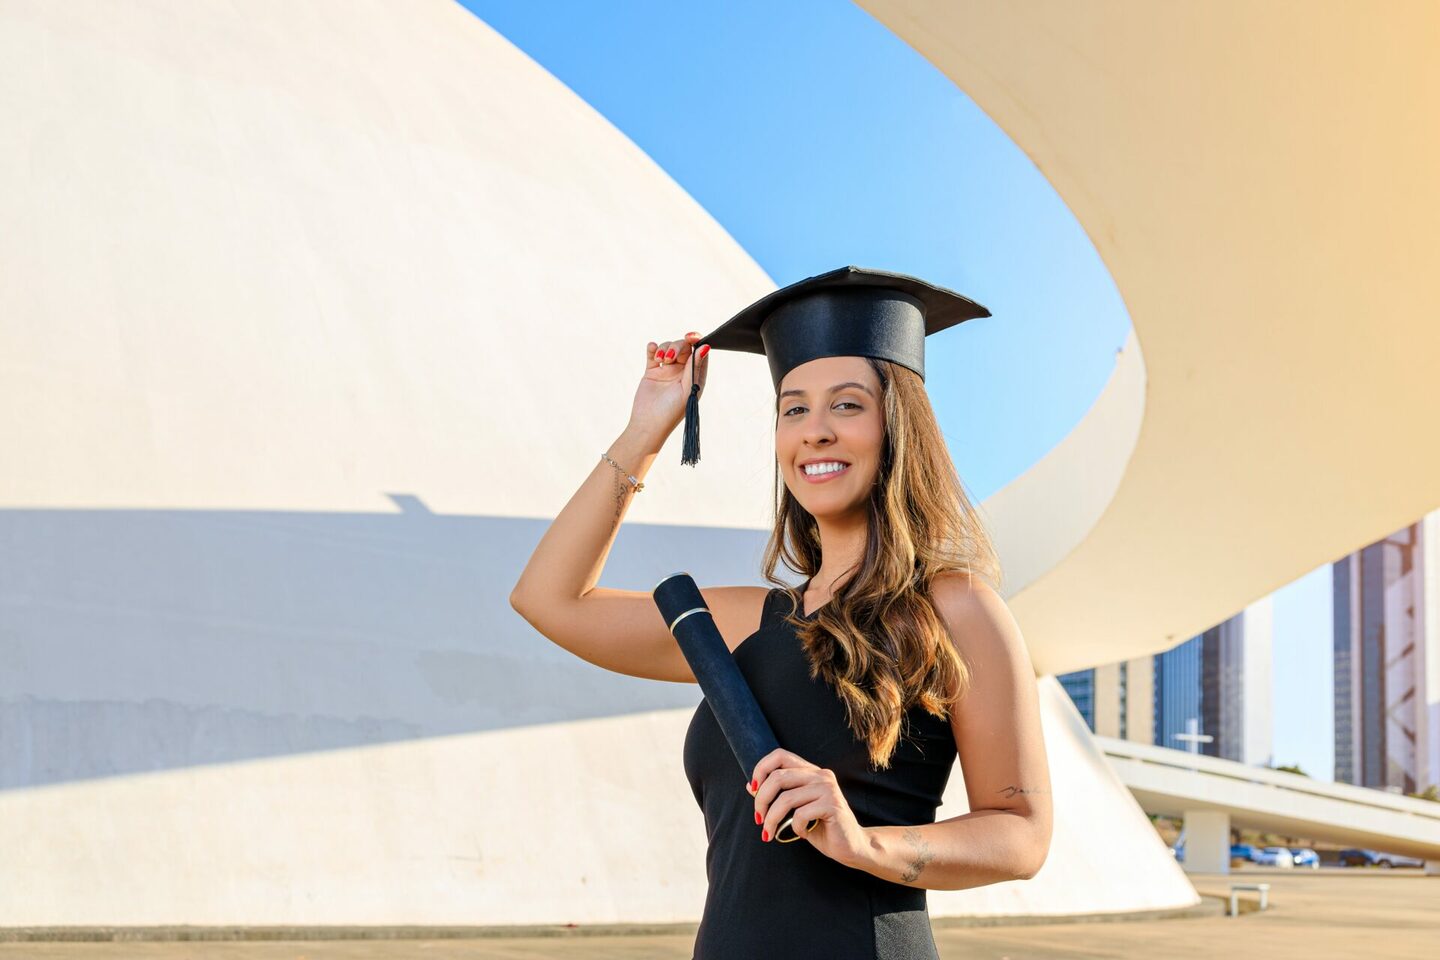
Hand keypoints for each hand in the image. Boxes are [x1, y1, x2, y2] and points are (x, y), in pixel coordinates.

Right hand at [628, 332, 709, 440]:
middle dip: (677, 347)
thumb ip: (695, 368)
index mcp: (695, 377)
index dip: (697, 342)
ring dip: (664, 348)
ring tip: (660, 360)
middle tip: (670, 356)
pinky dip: (652, 348)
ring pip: (668, 348)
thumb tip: (705, 347)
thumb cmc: (671, 412)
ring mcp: (666, 371)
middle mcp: (682, 373)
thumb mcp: (687, 389)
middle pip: (683, 348)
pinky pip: (653, 353)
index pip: (700, 354)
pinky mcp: (652, 371)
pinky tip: (652, 349)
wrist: (648, 424)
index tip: (690, 336)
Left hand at [749, 748, 870, 868]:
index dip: (761, 769)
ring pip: (786, 798)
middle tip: (758, 819)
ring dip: (772, 819)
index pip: (780, 755)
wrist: (851, 846)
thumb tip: (751, 786)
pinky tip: (801, 834)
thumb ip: (777, 796)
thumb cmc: (822, 828)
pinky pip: (800, 814)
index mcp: (811, 771)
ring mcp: (828, 789)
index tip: (754, 789)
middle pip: (778, 777)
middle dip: (761, 800)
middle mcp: (820, 775)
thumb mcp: (795, 810)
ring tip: (770, 833)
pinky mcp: (832, 805)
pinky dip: (795, 827)